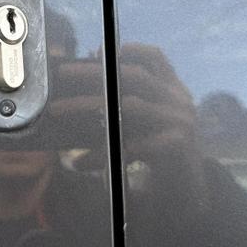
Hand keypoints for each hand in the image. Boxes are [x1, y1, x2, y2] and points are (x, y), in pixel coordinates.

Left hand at [50, 43, 207, 218]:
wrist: (188, 197)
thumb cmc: (159, 157)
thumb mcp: (145, 125)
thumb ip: (126, 101)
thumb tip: (90, 83)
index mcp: (174, 91)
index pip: (155, 58)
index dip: (128, 50)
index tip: (97, 50)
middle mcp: (180, 102)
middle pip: (134, 77)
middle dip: (94, 72)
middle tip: (62, 74)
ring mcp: (181, 124)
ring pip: (128, 107)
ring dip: (87, 106)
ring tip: (57, 110)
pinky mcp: (176, 149)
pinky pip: (131, 146)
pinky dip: (102, 153)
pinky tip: (80, 162)